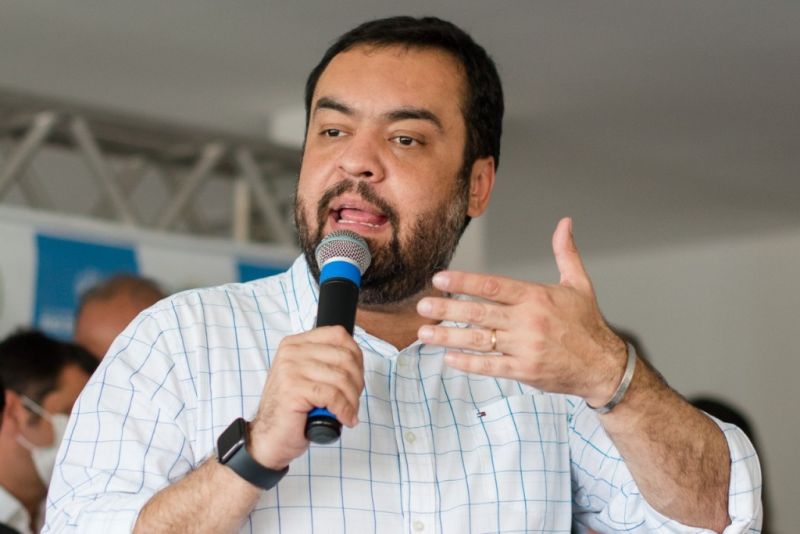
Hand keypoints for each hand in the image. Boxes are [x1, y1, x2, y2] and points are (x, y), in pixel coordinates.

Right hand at [248, 326, 363, 467]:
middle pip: (344, 357)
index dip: (356, 356)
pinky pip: (332, 395)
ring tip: (350, 412)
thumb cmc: (292, 411)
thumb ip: (326, 364)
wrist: (269, 438)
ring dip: (352, 399)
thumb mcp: (308, 377)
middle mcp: (291, 352)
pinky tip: (344, 418)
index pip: (338, 335)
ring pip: (341, 378)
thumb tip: (357, 362)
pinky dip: (344, 409)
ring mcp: (290, 369)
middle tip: (354, 400)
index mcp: (296, 344)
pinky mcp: (293, 389)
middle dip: (357, 382)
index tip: (357, 376)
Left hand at [416, 217, 626, 405]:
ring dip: (449, 337)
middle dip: (447, 308)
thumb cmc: (588, 324)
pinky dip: (469, 363)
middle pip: (479, 312)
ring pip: (479, 340)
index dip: (464, 281)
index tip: (440, 279)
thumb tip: (565, 223)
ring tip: (424, 333)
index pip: (493, 286)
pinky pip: (491, 366)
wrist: (603, 366)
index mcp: (537, 297)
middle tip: (422, 305)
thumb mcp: (579, 284)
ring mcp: (525, 347)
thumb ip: (566, 253)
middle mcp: (528, 321)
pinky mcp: (525, 370)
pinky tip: (449, 358)